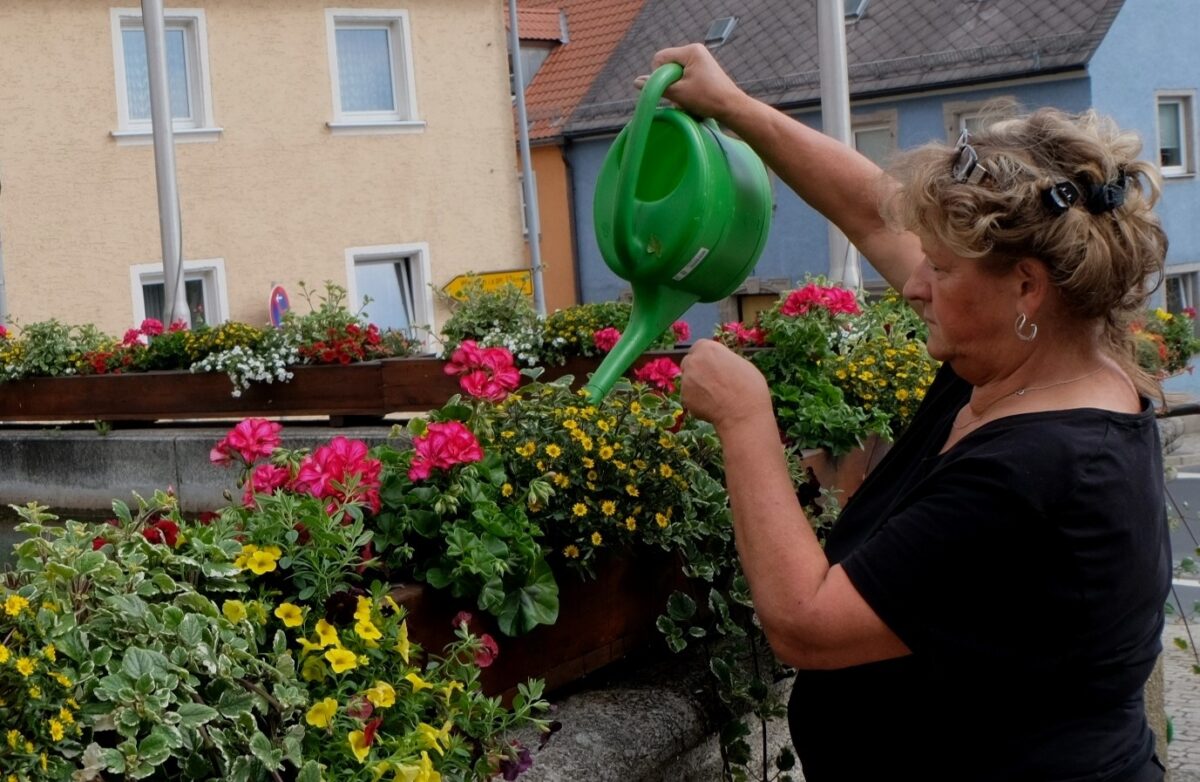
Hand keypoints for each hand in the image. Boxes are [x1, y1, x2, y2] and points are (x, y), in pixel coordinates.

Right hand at [633, 43, 748, 125]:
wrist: (732, 107)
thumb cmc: (708, 99)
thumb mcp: (678, 93)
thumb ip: (656, 87)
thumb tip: (636, 82)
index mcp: (691, 51)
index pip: (660, 58)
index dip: (659, 75)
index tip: (669, 89)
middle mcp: (695, 51)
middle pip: (668, 65)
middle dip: (669, 82)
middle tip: (679, 96)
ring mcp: (700, 60)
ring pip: (675, 73)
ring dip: (676, 88)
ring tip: (687, 100)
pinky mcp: (703, 70)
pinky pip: (684, 76)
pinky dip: (684, 89)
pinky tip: (691, 100)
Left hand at [680, 339, 772, 429]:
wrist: (743, 414)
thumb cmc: (750, 388)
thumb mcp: (741, 364)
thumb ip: (723, 360)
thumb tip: (718, 363)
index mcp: (708, 348)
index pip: (699, 347)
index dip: (706, 356)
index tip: (712, 364)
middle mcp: (693, 361)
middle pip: (690, 362)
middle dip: (698, 369)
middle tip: (712, 381)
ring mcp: (686, 379)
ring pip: (688, 379)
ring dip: (697, 385)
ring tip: (715, 396)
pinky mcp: (684, 397)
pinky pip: (689, 396)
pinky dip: (697, 400)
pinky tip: (712, 405)